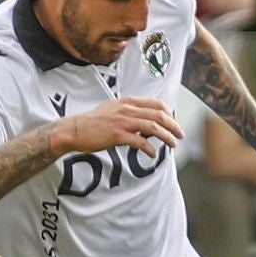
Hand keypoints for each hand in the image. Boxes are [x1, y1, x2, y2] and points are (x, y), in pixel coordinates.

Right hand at [63, 96, 184, 154]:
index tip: (174, 123)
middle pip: (159, 115)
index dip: (169, 113)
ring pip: (153, 127)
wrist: (75, 129)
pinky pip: (140, 142)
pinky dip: (150, 148)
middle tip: (181, 135)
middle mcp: (127, 109)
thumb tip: (145, 118)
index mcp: (128, 102)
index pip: (157, 103)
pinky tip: (153, 154)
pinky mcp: (117, 135)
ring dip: (166, 137)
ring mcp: (123, 122)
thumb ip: (130, 111)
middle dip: (173, 125)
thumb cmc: (94, 122)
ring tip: (173, 144)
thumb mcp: (113, 108)